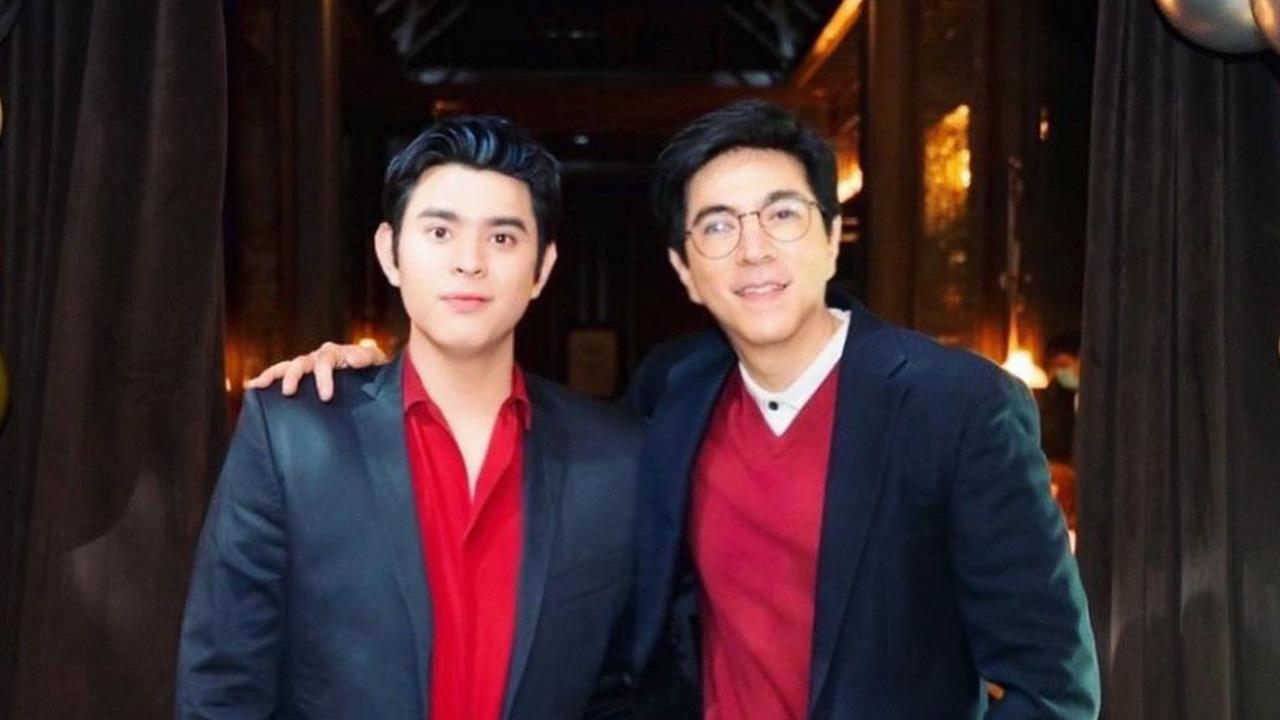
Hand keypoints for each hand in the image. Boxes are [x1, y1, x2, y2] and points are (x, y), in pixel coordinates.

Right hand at [244, 342, 388, 400]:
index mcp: (334, 354)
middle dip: (293, 376)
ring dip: (273, 376)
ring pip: (286, 367)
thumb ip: (367, 357)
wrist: (372, 377)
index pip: (325, 361)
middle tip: (288, 392)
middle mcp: (317, 357)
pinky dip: (267, 379)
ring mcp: (307, 367)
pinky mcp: (303, 379)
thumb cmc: (374, 369)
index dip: (323, 377)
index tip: (325, 396)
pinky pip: (281, 376)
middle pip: (300, 363)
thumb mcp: (376, 361)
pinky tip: (252, 387)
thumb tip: (352, 359)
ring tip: (258, 385)